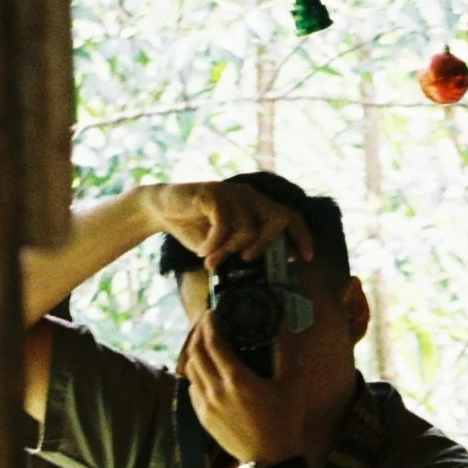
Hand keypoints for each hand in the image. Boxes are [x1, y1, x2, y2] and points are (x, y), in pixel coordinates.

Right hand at [147, 180, 313, 273]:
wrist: (162, 209)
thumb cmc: (195, 228)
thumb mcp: (223, 244)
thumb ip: (242, 251)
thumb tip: (262, 275)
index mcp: (256, 205)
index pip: (290, 216)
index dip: (301, 237)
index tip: (305, 259)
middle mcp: (249, 195)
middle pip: (279, 218)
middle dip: (269, 244)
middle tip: (248, 259)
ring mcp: (232, 193)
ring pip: (248, 229)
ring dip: (228, 251)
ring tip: (211, 260)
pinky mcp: (214, 194)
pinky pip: (224, 226)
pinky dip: (213, 244)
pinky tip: (202, 251)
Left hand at [178, 310, 307, 465]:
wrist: (272, 460)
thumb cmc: (286, 420)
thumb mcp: (292, 382)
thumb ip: (286, 347)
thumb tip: (283, 320)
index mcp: (237, 380)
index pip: (212, 342)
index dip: (209, 323)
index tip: (213, 312)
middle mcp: (216, 391)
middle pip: (195, 352)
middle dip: (199, 333)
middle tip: (208, 322)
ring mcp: (206, 406)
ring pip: (190, 369)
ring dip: (195, 351)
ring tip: (205, 342)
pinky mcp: (203, 417)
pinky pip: (191, 387)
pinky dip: (195, 372)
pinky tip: (206, 368)